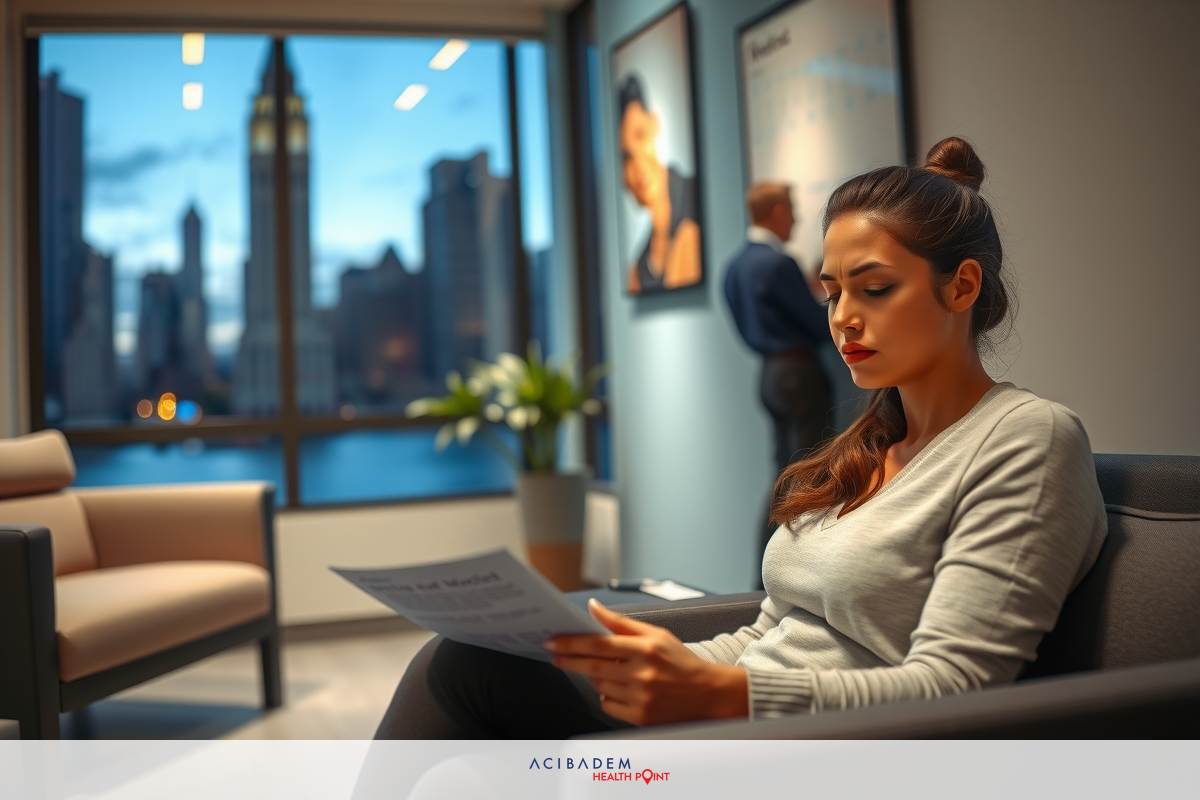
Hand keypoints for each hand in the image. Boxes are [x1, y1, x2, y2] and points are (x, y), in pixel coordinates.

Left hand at [544, 598, 748, 725]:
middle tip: (555, 655)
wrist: (708, 695)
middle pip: (592, 667)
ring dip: (594, 677)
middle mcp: (643, 674)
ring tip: (606, 671)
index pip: (599, 644)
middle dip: (569, 660)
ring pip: (599, 686)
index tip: (553, 641)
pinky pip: (608, 705)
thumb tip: (593, 608)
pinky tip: (620, 689)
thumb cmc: (680, 662)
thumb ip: (622, 623)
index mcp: (646, 649)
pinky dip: (607, 696)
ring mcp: (641, 698)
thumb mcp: (656, 635)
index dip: (571, 642)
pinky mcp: (640, 717)